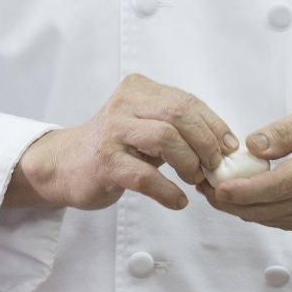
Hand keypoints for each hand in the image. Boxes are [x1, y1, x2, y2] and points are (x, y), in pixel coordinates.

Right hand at [4, 74, 238, 212]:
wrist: (63, 165)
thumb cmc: (113, 147)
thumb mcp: (144, 126)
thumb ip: (176, 128)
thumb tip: (222, 146)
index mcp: (138, 90)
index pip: (186, 100)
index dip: (214, 124)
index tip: (228, 147)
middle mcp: (124, 104)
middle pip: (179, 114)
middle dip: (205, 142)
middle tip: (213, 165)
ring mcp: (112, 132)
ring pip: (166, 138)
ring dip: (189, 164)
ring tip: (193, 180)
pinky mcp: (105, 162)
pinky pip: (146, 177)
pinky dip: (168, 192)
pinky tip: (177, 201)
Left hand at [198, 101, 291, 232]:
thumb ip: (286, 129)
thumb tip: (254, 144)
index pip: (280, 185)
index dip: (247, 189)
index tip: (220, 186)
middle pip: (268, 207)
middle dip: (231, 200)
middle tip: (202, 183)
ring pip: (266, 217)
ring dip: (235, 206)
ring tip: (209, 186)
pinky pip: (271, 219)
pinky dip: (248, 209)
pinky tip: (231, 194)